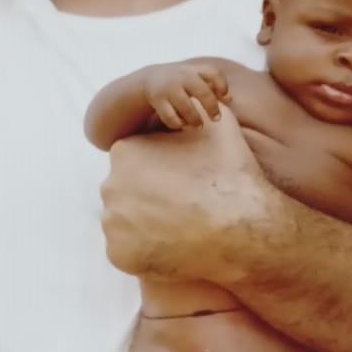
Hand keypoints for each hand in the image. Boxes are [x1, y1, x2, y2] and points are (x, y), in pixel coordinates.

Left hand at [100, 105, 275, 280]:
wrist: (242, 228)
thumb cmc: (231, 176)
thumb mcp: (220, 125)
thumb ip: (201, 108)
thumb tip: (204, 96)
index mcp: (125, 152)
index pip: (135, 163)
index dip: (160, 173)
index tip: (182, 183)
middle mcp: (109, 186)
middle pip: (127, 193)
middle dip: (149, 199)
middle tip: (182, 208)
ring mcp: (112, 224)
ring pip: (125, 223)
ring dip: (145, 226)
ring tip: (178, 228)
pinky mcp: (119, 254)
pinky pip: (128, 252)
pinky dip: (146, 252)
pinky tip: (173, 247)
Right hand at [144, 62, 229, 130]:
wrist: (150, 78)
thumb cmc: (181, 81)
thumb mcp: (196, 78)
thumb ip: (213, 86)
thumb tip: (230, 100)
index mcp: (194, 69)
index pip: (213, 73)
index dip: (222, 86)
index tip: (225, 98)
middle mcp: (182, 76)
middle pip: (203, 91)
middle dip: (212, 107)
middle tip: (216, 119)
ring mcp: (169, 87)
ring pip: (186, 107)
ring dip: (195, 120)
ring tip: (198, 125)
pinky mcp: (157, 99)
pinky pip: (171, 117)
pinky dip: (178, 123)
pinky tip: (181, 124)